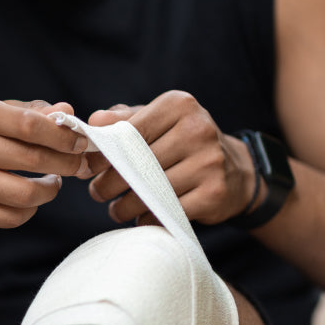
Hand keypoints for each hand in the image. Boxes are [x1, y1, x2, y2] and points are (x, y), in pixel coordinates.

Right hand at [0, 99, 90, 227]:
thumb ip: (32, 112)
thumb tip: (68, 110)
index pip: (30, 124)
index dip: (63, 136)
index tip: (81, 142)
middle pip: (33, 159)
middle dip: (66, 163)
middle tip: (78, 164)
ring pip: (26, 194)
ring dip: (50, 190)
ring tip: (53, 182)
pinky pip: (13, 218)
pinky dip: (30, 210)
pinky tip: (30, 199)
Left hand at [85, 90, 257, 224]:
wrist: (236, 172)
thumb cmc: (184, 143)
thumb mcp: (158, 122)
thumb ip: (124, 119)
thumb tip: (93, 122)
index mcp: (180, 105)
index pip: (129, 131)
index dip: (104, 153)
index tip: (89, 168)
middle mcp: (198, 129)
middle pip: (137, 163)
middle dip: (109, 183)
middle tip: (97, 192)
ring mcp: (209, 161)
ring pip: (149, 191)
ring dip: (124, 206)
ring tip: (115, 209)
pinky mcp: (214, 193)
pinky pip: (167, 212)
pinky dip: (148, 219)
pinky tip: (141, 219)